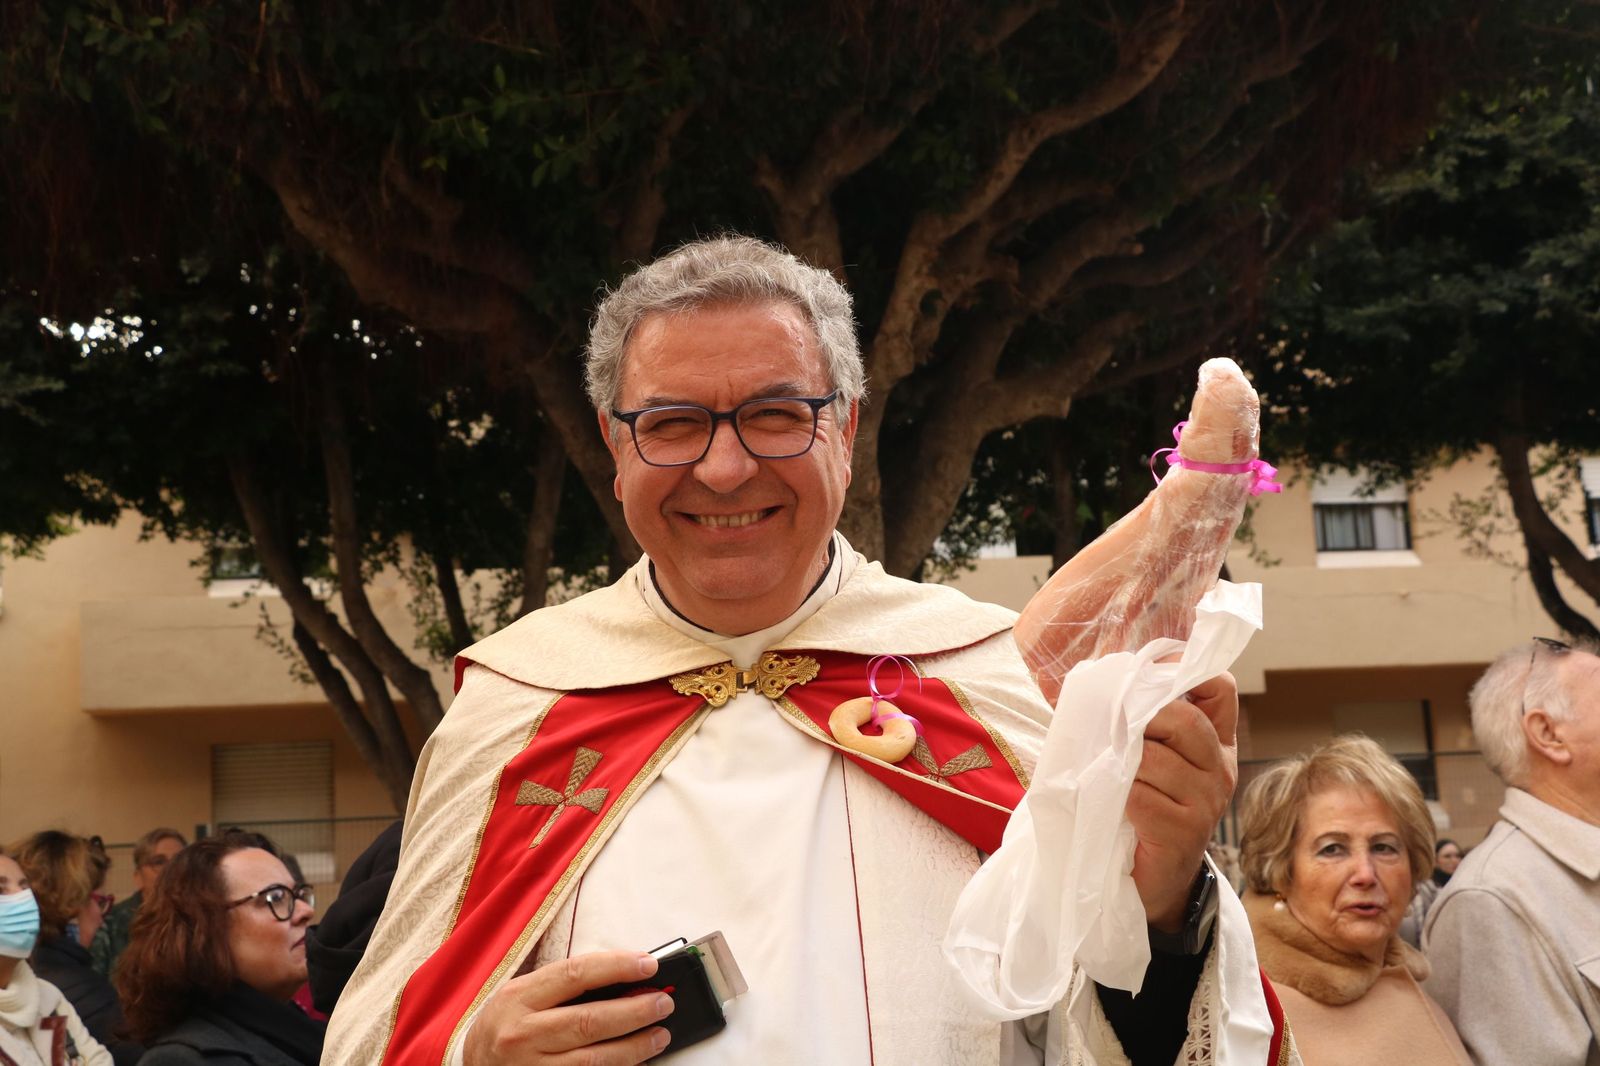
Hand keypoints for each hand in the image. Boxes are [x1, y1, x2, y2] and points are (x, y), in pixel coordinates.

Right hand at [463, 950, 674, 1064]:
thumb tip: (624, 979)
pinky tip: (636, 1062)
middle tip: (663, 1002)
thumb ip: (565, 987)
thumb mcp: (522, 995)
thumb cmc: (504, 1025)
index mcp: (519, 998)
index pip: (576, 974)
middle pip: (589, 1021)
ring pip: (593, 1060)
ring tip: (660, 1034)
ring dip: (634, 1047)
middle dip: (634, 1011)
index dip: (617, 967)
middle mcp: (523, 1034)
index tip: (648, 965)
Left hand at [1126, 671, 1237, 931]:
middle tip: (1113, 728)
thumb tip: (1104, 679)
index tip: (1146, 673)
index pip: (1219, 687)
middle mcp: (1219, 768)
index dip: (1183, 670)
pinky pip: (1142, 795)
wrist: (1154, 881)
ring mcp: (1207, 802)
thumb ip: (1143, 722)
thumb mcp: (1150, 760)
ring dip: (1122, 761)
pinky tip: (1115, 805)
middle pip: (1186, 720)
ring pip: (1156, 758)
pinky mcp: (1184, 832)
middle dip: (1140, 716)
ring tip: (1110, 774)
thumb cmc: (1144, 809)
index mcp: (1214, 742)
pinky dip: (1119, 794)